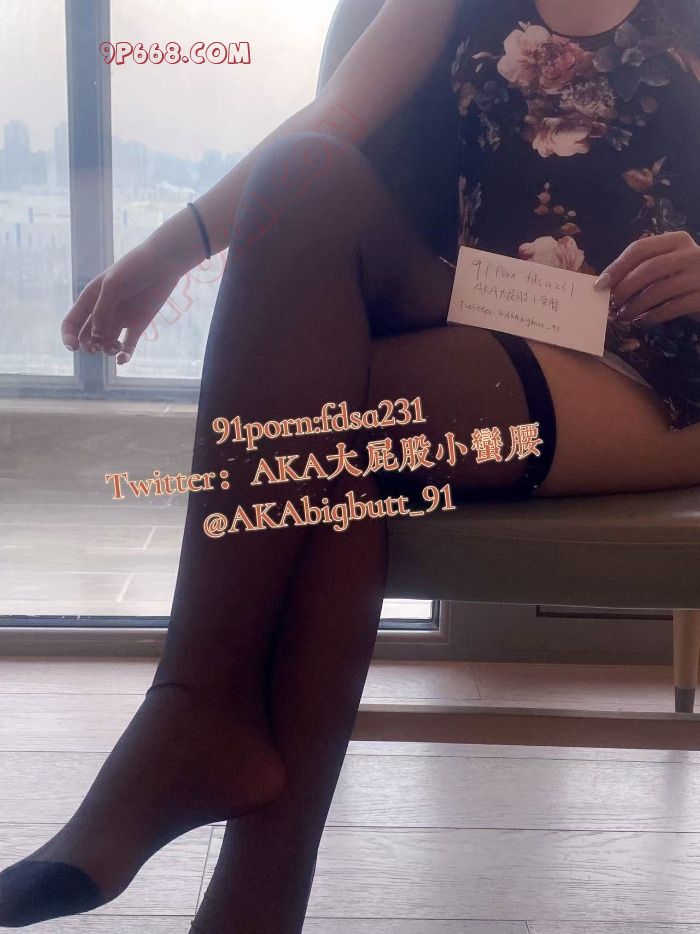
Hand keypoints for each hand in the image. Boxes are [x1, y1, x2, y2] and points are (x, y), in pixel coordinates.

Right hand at [61, 238, 183, 364]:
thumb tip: (97, 337)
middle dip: (89, 347)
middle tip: (97, 348)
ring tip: (114, 348)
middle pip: (87, 338)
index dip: (68, 337)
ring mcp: (120, 320)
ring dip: (106, 351)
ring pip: (106, 344)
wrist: (162, 265)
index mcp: (90, 299)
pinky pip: (127, 346)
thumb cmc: (134, 269)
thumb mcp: (113, 286)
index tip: (73, 347)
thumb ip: (102, 311)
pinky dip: (123, 356)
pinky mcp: (137, 326)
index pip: (71, 323)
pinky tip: (122, 359)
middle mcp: (103, 311)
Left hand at [595, 231, 699, 327]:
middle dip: (624, 288)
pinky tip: (641, 321)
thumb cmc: (686, 276)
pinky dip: (652, 316)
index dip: (616, 267)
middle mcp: (690, 254)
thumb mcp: (669, 263)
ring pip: (658, 290)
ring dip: (635, 306)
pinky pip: (671, 308)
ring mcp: (699, 275)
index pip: (640, 248)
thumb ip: (644, 266)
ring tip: (622, 316)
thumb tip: (607, 283)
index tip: (600, 284)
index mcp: (676, 240)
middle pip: (648, 269)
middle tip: (610, 303)